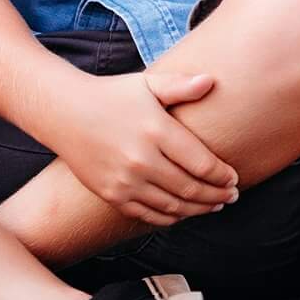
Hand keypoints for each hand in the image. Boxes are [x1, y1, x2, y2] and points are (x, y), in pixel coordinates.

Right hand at [52, 68, 239, 226]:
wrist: (65, 112)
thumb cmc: (112, 95)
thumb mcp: (147, 84)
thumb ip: (180, 85)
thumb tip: (211, 82)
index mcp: (156, 130)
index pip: (202, 163)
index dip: (223, 176)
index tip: (235, 178)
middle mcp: (141, 159)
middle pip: (190, 189)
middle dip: (216, 196)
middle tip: (232, 196)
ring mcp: (125, 181)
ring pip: (172, 206)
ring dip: (198, 210)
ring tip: (214, 205)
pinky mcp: (111, 194)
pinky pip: (148, 215)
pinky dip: (170, 218)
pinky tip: (183, 212)